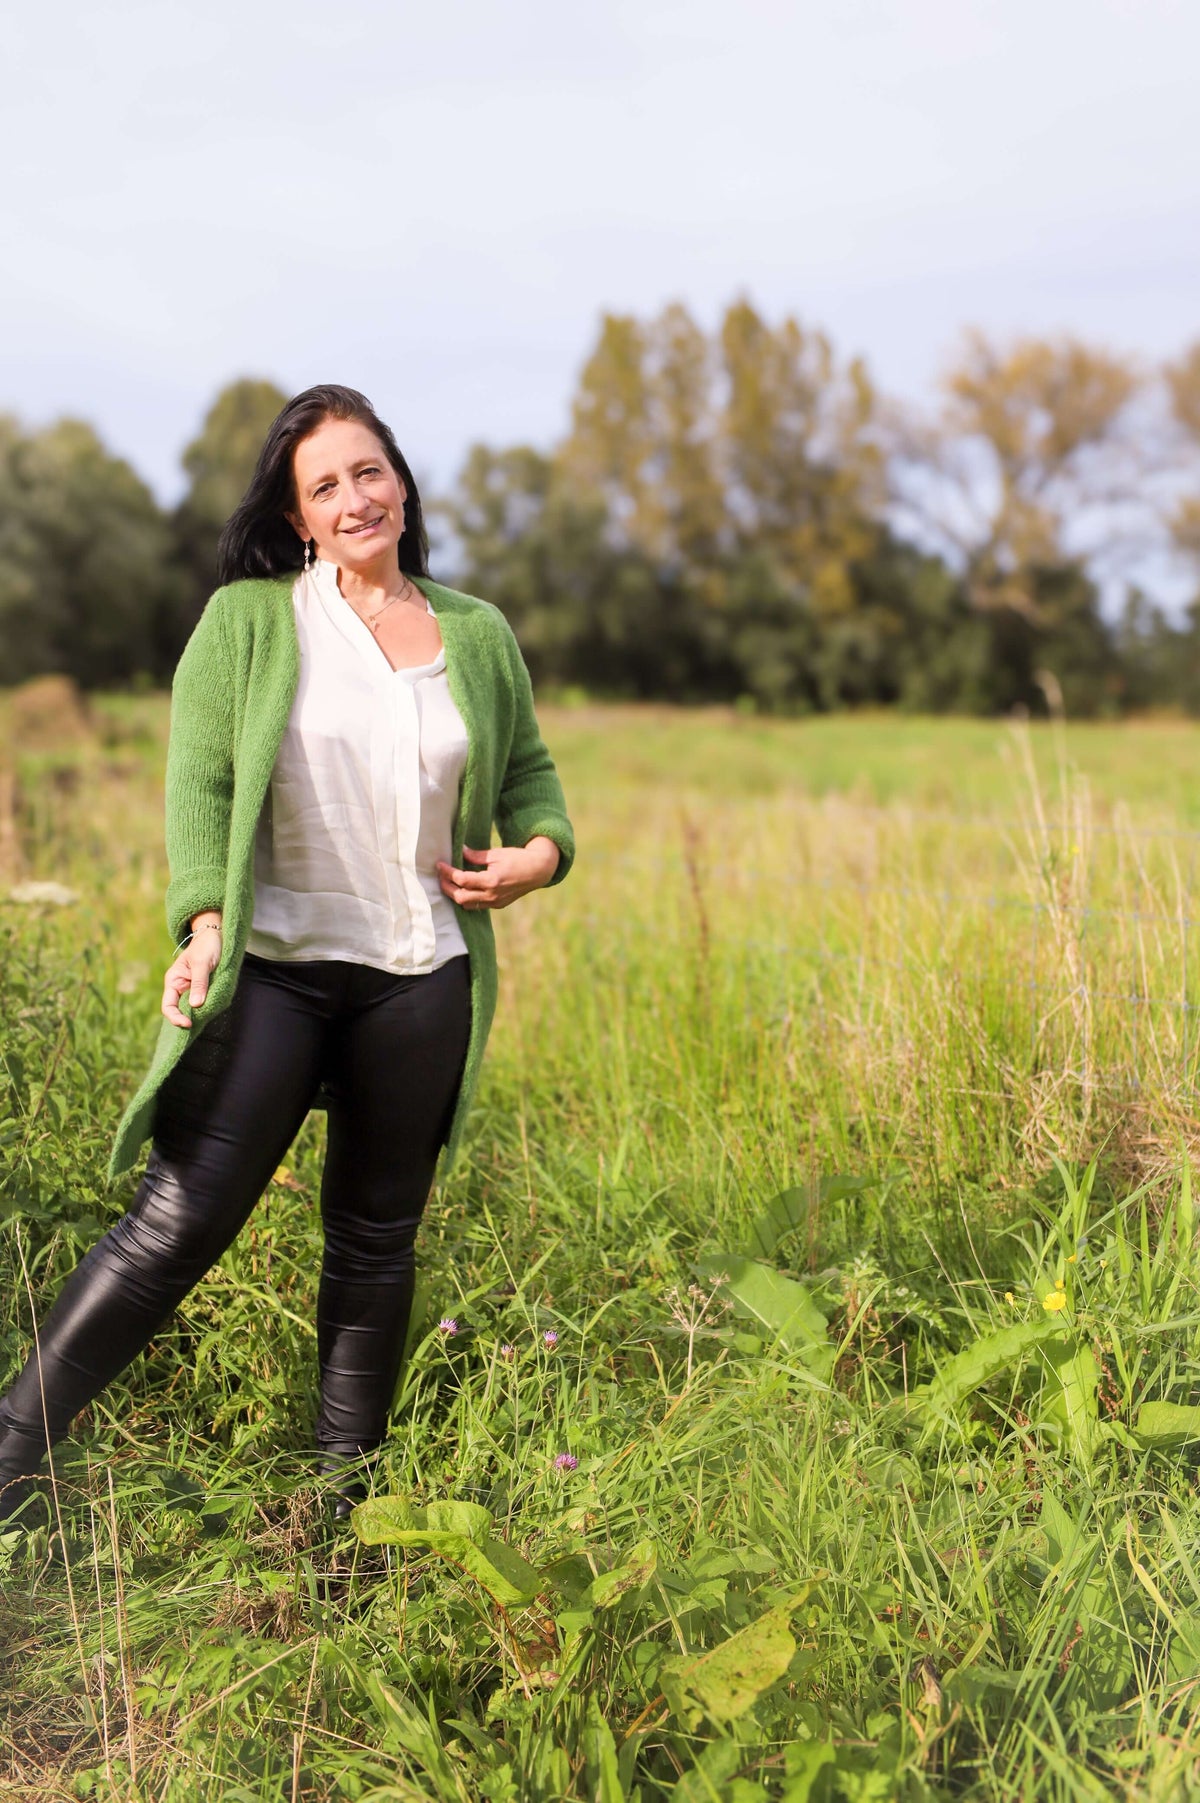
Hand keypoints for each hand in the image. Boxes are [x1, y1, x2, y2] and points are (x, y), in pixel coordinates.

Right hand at [161, 918, 222, 1025]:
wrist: (215, 936)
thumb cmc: (206, 946)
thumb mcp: (202, 963)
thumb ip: (199, 983)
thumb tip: (195, 1005)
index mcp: (173, 981)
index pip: (168, 1006)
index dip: (176, 1018)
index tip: (189, 1023)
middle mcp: (180, 988)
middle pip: (179, 1011)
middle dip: (187, 1019)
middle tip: (200, 1023)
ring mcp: (192, 990)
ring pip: (192, 1009)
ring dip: (199, 1014)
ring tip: (208, 1016)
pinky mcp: (203, 990)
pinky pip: (203, 1003)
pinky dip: (207, 1008)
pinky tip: (213, 1010)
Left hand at [436, 837, 559, 911]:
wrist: (538, 870)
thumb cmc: (518, 858)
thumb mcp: (496, 854)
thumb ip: (476, 855)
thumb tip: (460, 850)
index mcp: (491, 881)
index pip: (462, 880)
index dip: (448, 873)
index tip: (439, 865)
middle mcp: (492, 895)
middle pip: (460, 897)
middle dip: (447, 887)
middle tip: (441, 876)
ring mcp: (495, 902)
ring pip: (467, 905)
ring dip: (455, 895)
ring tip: (449, 883)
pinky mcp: (498, 905)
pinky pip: (477, 905)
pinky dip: (467, 898)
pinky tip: (463, 889)